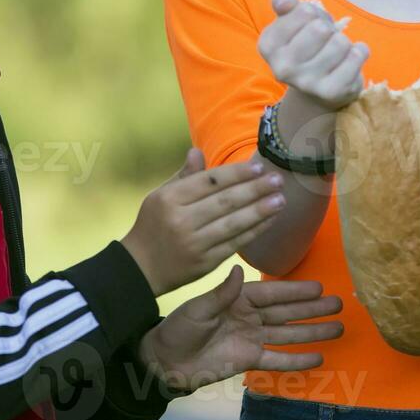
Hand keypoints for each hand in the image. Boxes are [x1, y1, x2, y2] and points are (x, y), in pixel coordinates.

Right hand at [121, 148, 286, 295]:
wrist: (139, 269)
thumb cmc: (153, 225)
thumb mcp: (160, 196)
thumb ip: (183, 176)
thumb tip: (197, 151)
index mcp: (169, 198)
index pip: (210, 182)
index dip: (236, 174)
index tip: (258, 167)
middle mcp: (181, 220)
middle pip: (225, 201)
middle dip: (255, 189)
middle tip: (278, 180)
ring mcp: (194, 243)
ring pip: (233, 223)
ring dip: (260, 211)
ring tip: (281, 200)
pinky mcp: (204, 263)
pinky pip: (234, 243)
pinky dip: (254, 231)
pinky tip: (269, 220)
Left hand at [138, 265, 343, 392]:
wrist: (165, 362)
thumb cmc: (178, 329)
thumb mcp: (198, 308)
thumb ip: (222, 293)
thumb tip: (239, 270)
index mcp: (239, 298)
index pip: (273, 293)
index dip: (296, 291)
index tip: (319, 287)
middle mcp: (251, 317)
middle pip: (288, 312)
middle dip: (313, 309)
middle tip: (339, 304)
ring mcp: (253, 339)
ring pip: (289, 334)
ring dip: (313, 332)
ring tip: (338, 328)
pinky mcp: (250, 361)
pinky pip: (278, 360)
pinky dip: (298, 360)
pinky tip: (318, 358)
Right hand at [258, 0, 368, 111]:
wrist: (316, 92)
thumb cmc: (305, 45)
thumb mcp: (290, 20)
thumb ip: (283, 1)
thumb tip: (286, 1)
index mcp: (268, 45)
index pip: (304, 11)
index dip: (312, 14)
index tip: (307, 26)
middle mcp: (283, 68)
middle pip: (321, 28)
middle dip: (328, 29)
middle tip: (323, 41)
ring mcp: (307, 83)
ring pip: (340, 43)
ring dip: (343, 42)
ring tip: (335, 53)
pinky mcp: (332, 92)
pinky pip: (357, 56)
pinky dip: (360, 52)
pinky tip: (349, 60)